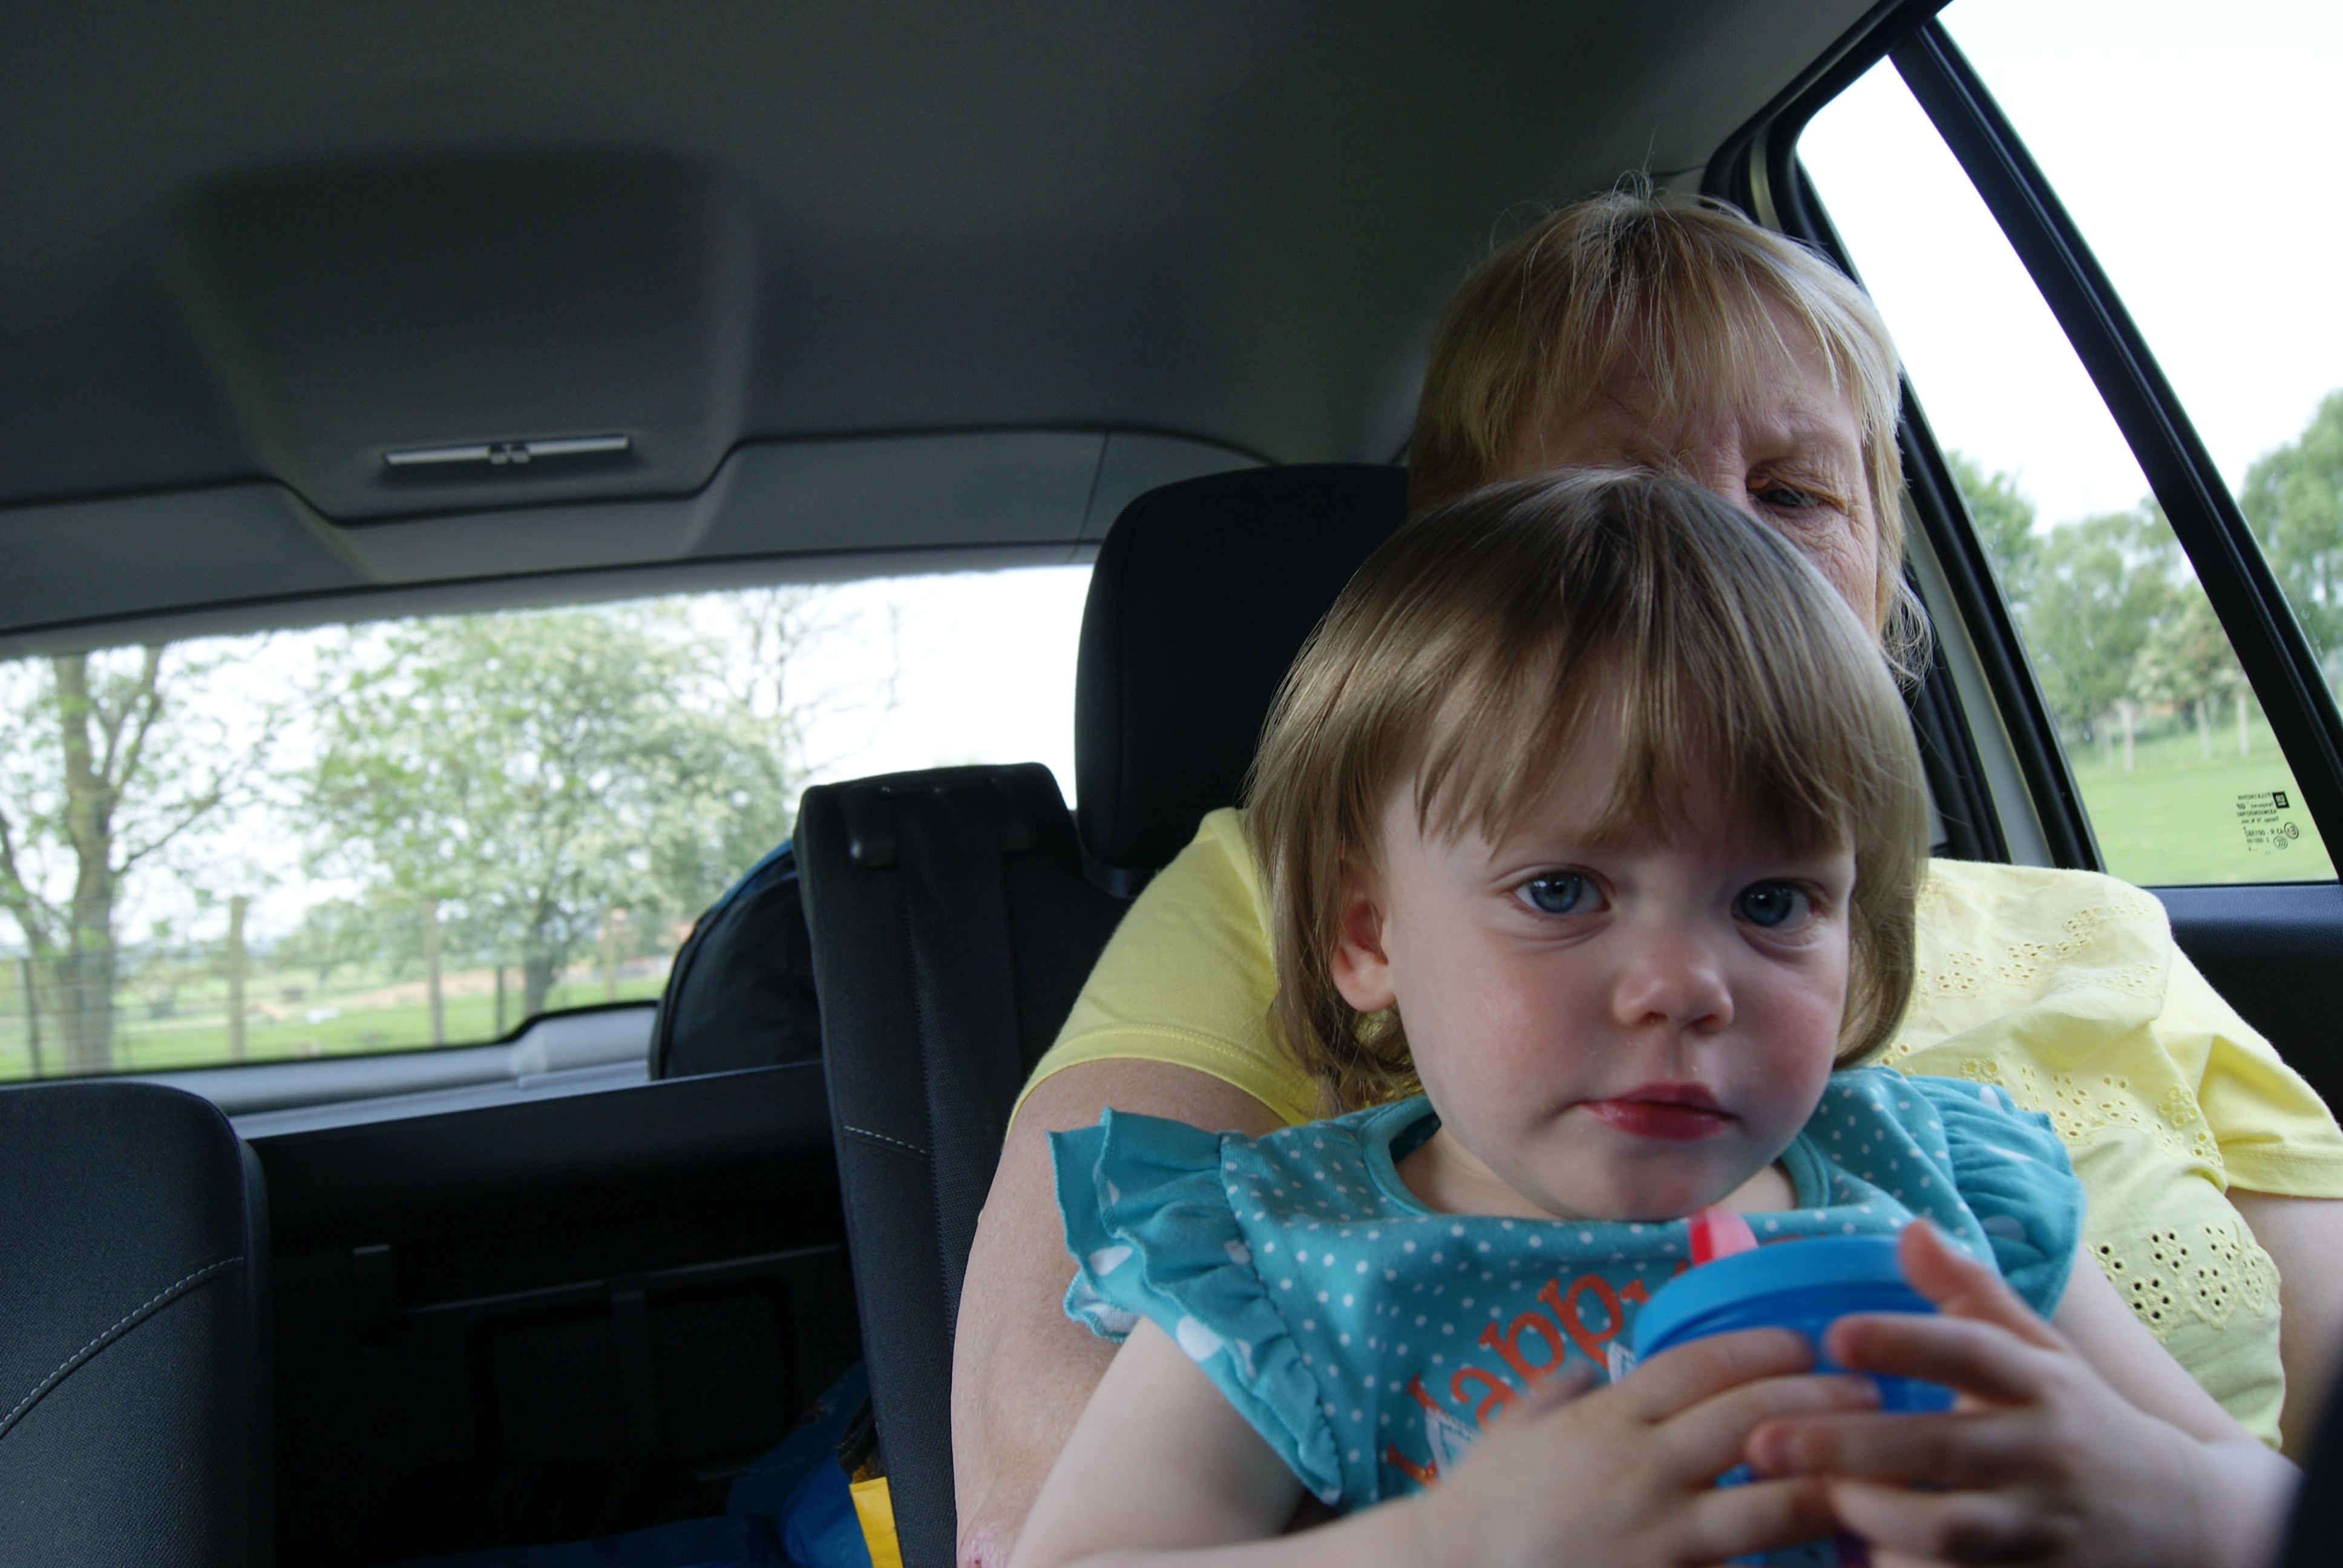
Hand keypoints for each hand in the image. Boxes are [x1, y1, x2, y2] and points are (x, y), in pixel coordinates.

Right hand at [1412, 1327, 1876, 1567]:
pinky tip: (1837, 1556)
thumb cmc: (1481, 1508)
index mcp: (1605, 1421)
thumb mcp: (1510, 1431)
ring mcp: (1658, 1535)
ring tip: (1879, 1468)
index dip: (1758, 1348)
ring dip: (1830, 1480)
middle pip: (1749, 1419)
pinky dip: (1794, 1564)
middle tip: (1873, 1391)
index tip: (1804, 1342)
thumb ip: (1555, 1392)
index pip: (1696, 1365)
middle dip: (1819, 1401)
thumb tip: (1588, 1364)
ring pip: (1769, 1501)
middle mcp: (1639, 1468)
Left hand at [1745, 1222, 2295, 1567]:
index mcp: (2039, 1381)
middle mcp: (2042, 1449)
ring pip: (1953, 1528)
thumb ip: (1971, 1293)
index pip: (1973, 1351)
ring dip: (1878, 1516)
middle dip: (1850, 1446)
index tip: (1834, 1333)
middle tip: (1765, 1440)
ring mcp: (2043, 1522)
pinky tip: (1864, 1558)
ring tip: (1821, 1498)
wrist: (2181, 1518)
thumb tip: (1909, 1227)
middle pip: (1943, 1446)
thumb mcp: (2041, 1351)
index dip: (1905, 1341)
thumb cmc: (2078, 1419)